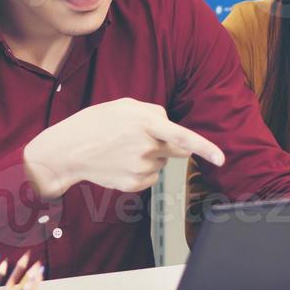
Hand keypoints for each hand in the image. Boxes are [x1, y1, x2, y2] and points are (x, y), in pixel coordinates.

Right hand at [22, 97, 224, 198]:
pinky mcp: (134, 184)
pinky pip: (151, 177)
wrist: (67, 152)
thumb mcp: (123, 105)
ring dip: (151, 156)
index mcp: (145, 124)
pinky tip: (121, 162)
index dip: (205, 148)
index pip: (183, 137)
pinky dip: (142, 170)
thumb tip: (169, 125)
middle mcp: (146, 147)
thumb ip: (152, 111)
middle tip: (146, 138)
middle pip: (178, 150)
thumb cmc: (94, 124)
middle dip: (172, 144)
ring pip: (162, 162)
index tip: (222, 158)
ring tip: (122, 149)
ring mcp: (141, 168)